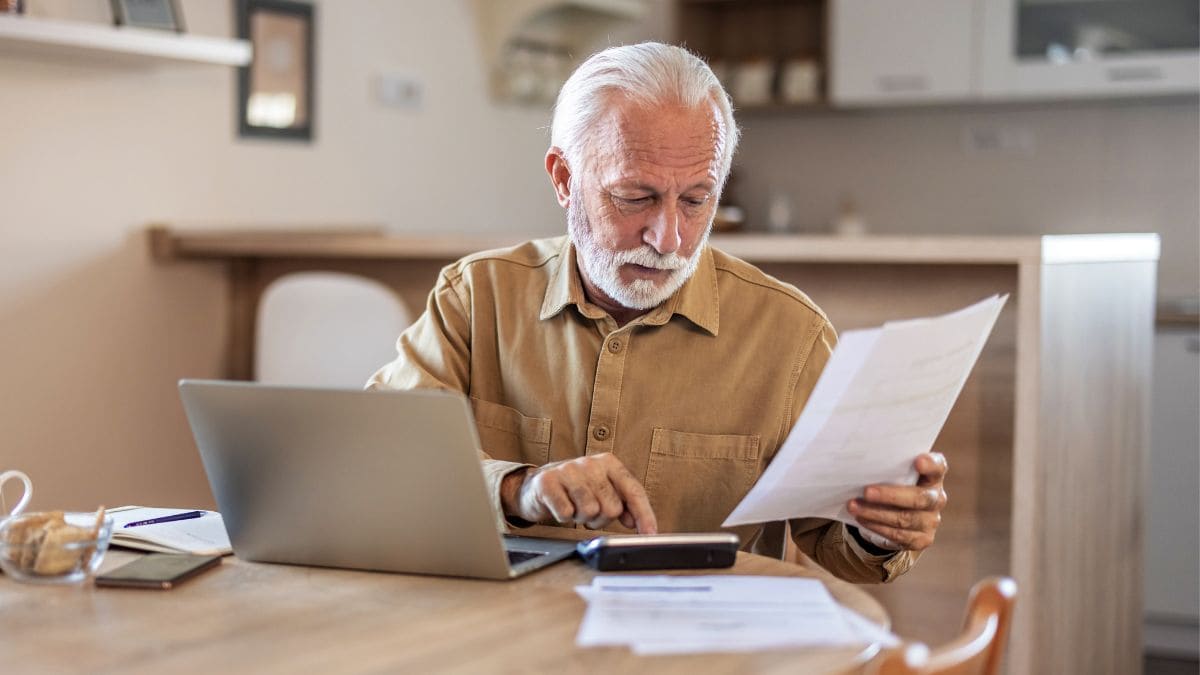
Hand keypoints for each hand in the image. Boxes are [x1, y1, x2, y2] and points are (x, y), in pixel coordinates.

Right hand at [500, 453, 657, 533]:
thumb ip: (623, 503)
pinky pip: (566, 513)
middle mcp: (590, 463)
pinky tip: (560, 507)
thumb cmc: (575, 490)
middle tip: (590, 512)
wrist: (537, 485)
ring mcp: (567, 470)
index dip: (644, 514)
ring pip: (589, 511)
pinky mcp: (547, 482)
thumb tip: (637, 522)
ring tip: (575, 508)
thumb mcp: (602, 490)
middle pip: (612, 507)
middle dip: (602, 519)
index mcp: (609, 462)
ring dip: (582, 518)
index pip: (633, 490)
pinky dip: (564, 517)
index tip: (650, 533)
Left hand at [847, 452, 947, 550]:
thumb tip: (860, 463)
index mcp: (933, 476)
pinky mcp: (922, 539)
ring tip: (854, 506)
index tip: (918, 461)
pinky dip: (877, 527)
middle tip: (866, 492)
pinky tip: (862, 519)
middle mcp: (936, 498)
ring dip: (875, 513)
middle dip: (890, 495)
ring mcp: (931, 520)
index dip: (930, 465)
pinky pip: (898, 535)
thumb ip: (888, 466)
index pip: (938, 467)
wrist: (898, 513)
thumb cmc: (894, 484)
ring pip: (905, 519)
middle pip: (919, 498)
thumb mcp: (894, 473)